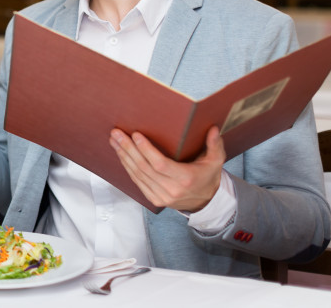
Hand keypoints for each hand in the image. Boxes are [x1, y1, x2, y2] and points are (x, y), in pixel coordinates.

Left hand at [110, 125, 225, 211]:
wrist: (206, 202)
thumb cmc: (208, 177)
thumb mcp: (216, 161)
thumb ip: (214, 145)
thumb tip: (214, 129)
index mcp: (186, 179)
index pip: (160, 164)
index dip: (146, 150)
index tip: (135, 135)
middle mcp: (172, 190)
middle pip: (144, 167)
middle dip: (128, 148)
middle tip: (116, 133)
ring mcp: (161, 196)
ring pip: (137, 174)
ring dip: (123, 156)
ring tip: (114, 141)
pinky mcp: (154, 199)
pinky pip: (137, 181)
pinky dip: (127, 167)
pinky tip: (121, 155)